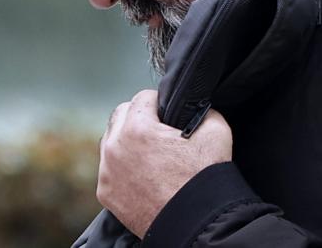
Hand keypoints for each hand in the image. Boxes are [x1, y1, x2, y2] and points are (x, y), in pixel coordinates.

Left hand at [97, 89, 232, 237]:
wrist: (197, 225)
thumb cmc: (204, 180)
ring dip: (126, 140)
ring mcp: (107, 171)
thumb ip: (204, 110)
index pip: (142, 98)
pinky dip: (122, 166)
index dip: (159, 102)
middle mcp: (114, 147)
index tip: (167, 113)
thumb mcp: (216, 133)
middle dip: (138, 117)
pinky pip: (109, 167)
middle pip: (120, 115)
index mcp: (137, 129)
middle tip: (158, 129)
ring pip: (110, 140)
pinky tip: (141, 172)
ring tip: (149, 151)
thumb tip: (196, 106)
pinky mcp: (106, 192)